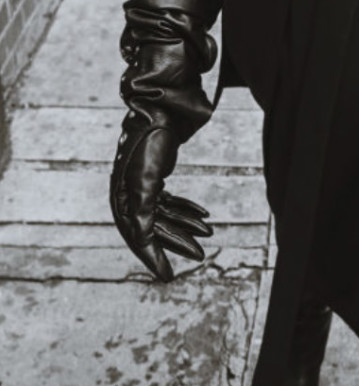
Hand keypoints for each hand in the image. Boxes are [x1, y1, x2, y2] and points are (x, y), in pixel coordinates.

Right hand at [109, 111, 212, 280]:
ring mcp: (142, 185)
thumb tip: (143, 240)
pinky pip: (169, 202)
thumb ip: (143, 211)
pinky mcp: (155, 176)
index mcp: (122, 199)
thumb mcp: (147, 178)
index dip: (153, 259)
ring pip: (164, 216)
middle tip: (201, 257)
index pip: (137, 237)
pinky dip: (185, 210)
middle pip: (152, 229)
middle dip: (177, 242)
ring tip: (209, 235)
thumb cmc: (151, 142)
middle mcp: (128, 195)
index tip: (169, 278)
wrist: (160, 108)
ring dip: (185, 227)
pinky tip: (204, 217)